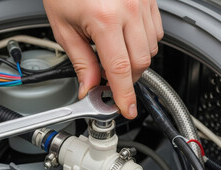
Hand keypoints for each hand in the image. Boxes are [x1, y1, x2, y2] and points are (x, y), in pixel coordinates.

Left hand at [43, 0, 162, 118]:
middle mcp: (129, 9)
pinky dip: (144, 42)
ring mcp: (142, 2)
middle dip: (126, 77)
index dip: (124, 94)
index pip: (119, 69)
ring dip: (135, 60)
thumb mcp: (64, 27)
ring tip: (114, 53)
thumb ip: (80, 61)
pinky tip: (126, 38)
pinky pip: (156, 31)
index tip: (127, 108)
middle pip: (140, 62)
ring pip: (151, 48)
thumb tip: (89, 86)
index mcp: (104, 18)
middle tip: (108, 78)